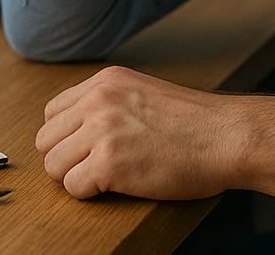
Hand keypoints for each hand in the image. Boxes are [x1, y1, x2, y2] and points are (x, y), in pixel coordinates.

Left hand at [36, 66, 239, 200]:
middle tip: (95, 168)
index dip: (67, 137)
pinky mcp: (108, 163)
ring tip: (107, 178)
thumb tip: (78, 130)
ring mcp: (102, 130)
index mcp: (106, 81)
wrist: (228, 136)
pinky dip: (90, 194)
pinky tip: (117, 186)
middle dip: (66, 158)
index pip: (53, 112)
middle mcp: (98, 100)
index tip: (86, 149)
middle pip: (46, 139)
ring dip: (76, 177)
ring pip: (53, 165)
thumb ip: (110, 103)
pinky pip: (72, 187)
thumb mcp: (144, 92)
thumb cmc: (197, 123)